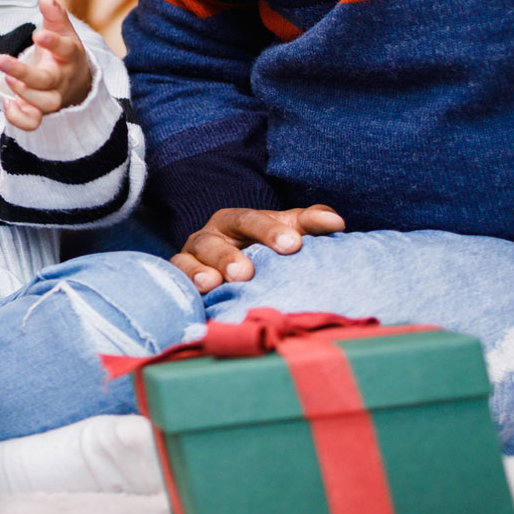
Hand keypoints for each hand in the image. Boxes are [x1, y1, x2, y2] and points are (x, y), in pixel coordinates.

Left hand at [0, 0, 94, 131]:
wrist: (76, 83)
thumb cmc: (63, 52)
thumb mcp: (62, 31)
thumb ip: (54, 15)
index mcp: (69, 56)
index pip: (65, 50)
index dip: (53, 43)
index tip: (37, 34)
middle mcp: (62, 79)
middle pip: (47, 81)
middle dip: (23, 73)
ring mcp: (53, 98)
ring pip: (45, 104)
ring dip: (24, 93)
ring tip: (5, 78)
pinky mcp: (42, 112)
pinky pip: (33, 123)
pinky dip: (19, 119)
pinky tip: (6, 104)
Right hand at [174, 205, 346, 291]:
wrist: (232, 267)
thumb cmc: (263, 247)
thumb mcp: (285, 231)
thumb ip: (309, 223)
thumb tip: (338, 223)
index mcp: (236, 220)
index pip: (250, 219)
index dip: (269, 230)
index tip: (292, 245)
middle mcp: (209, 236)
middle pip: (214, 241)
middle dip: (228, 256)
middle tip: (245, 272)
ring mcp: (192, 257)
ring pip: (189, 259)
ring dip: (200, 271)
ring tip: (214, 282)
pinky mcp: (180, 278)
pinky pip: (175, 278)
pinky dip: (184, 284)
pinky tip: (197, 294)